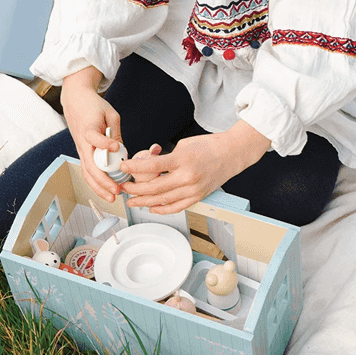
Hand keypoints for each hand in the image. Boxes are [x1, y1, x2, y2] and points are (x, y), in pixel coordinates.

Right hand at [60, 66, 123, 203]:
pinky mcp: (82, 153)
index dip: (104, 143)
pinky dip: (96, 183)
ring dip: (99, 187)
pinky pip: (87, 171)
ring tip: (112, 197)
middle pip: (89, 165)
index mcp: (88, 128)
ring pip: (87, 172)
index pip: (94, 137)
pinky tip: (106, 191)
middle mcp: (82, 142)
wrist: (75, 101)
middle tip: (117, 189)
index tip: (116, 146)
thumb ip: (115, 132)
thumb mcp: (110, 113)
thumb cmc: (93, 105)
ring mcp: (80, 149)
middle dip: (103, 180)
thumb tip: (121, 151)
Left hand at [119, 121, 270, 214]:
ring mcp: (193, 189)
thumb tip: (150, 165)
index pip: (153, 166)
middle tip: (124, 188)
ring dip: (144, 201)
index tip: (124, 167)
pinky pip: (177, 207)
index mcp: (183, 159)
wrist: (231, 153)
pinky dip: (162, 209)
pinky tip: (151, 208)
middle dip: (135, 189)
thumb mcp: (184, 145)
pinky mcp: (198, 197)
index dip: (135, 168)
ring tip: (132, 201)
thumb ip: (166, 157)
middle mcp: (188, 176)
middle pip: (155, 187)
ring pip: (163, 200)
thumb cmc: (209, 146)